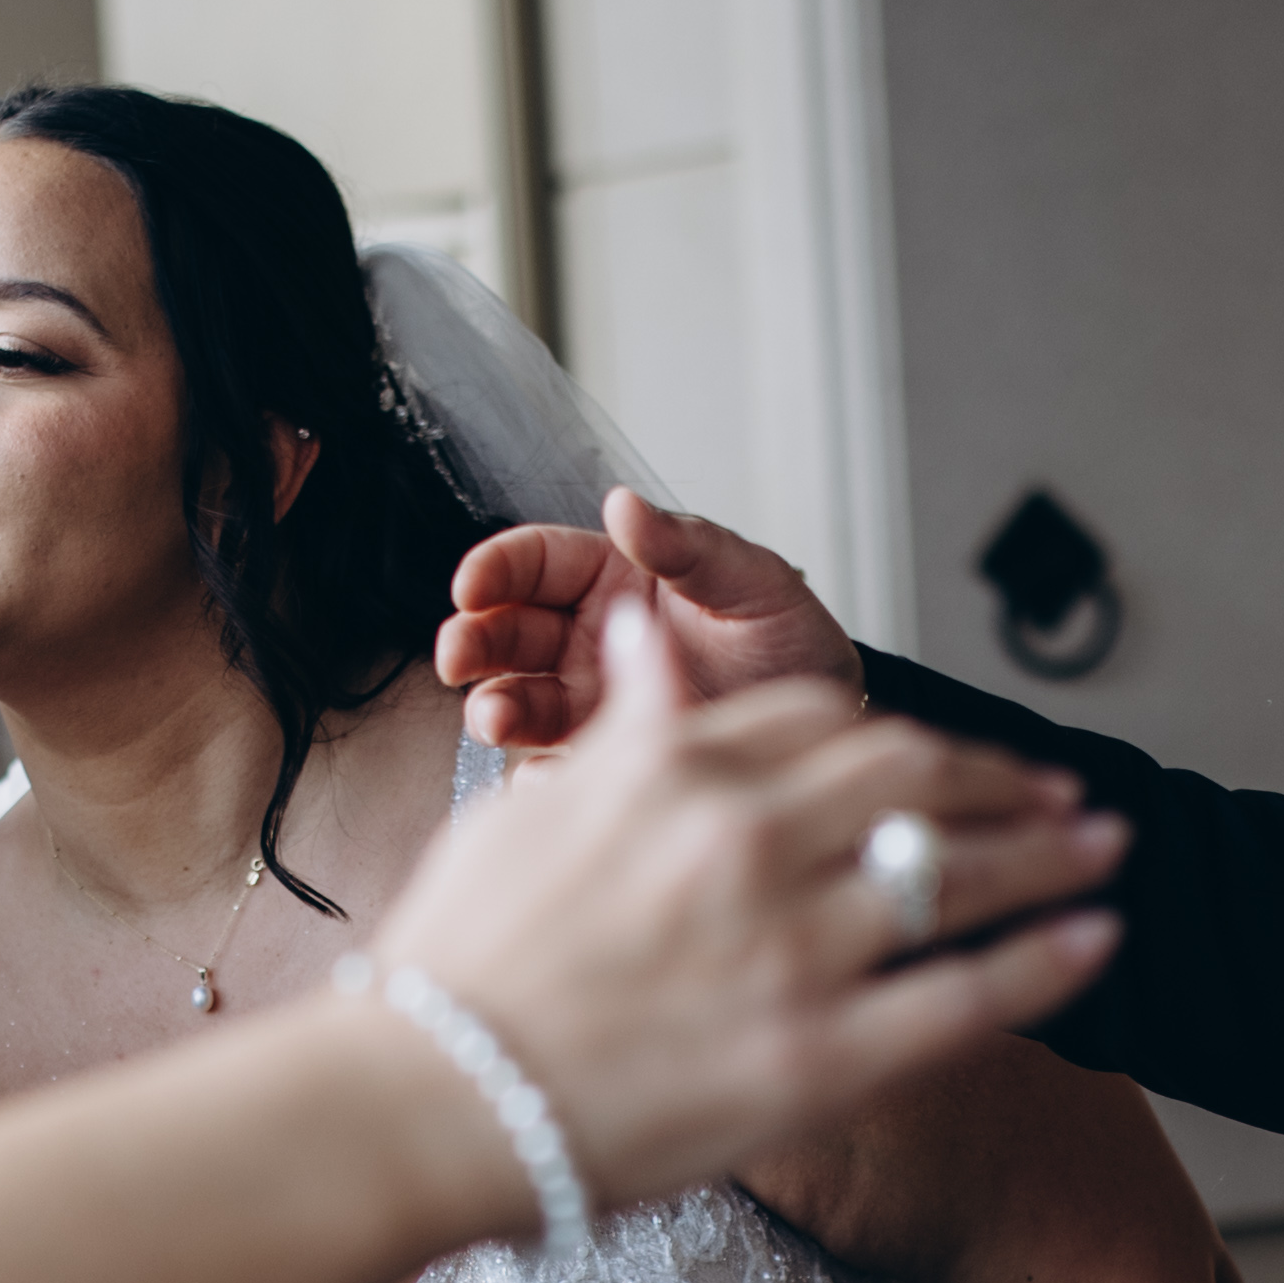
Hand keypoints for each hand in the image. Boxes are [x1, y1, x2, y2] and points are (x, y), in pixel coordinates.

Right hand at [370, 584, 1119, 1216]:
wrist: (429, 1103)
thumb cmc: (457, 971)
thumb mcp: (526, 815)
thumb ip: (616, 730)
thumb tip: (643, 630)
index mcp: (680, 776)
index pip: (824, 723)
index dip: (902, 732)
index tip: (945, 751)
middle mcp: (751, 844)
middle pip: (917, 780)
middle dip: (1004, 778)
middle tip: (1063, 790)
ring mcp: (793, 949)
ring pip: (958, 877)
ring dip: (1051, 853)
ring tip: (1107, 847)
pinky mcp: (821, 1056)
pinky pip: (966, 996)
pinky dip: (1044, 961)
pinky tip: (1096, 941)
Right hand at [438, 489, 869, 752]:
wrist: (824, 734)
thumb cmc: (792, 642)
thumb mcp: (752, 584)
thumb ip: (689, 548)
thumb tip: (625, 505)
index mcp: (616, 579)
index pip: (536, 561)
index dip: (495, 569)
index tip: (471, 587)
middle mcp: (592, 639)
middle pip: (507, 631)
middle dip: (474, 640)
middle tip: (459, 657)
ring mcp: (592, 702)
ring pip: (516, 699)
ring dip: (493, 706)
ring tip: (495, 720)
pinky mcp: (602, 760)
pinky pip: (552, 768)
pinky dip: (539, 776)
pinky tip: (547, 777)